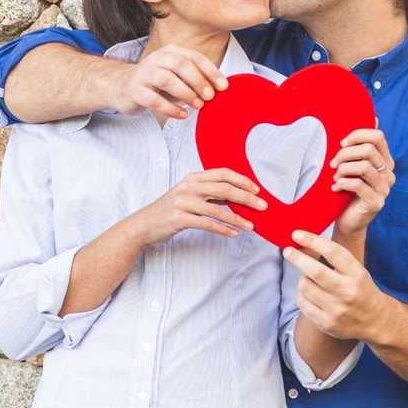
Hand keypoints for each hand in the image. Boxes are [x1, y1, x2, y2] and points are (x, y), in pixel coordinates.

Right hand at [107, 44, 227, 119]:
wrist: (123, 87)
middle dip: (198, 81)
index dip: (211, 71)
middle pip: (180, 65)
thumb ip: (195, 79)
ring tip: (197, 105)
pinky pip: (153, 99)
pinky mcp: (134, 90)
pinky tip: (182, 115)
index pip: (194, 57)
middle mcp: (156, 58)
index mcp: (171, 51)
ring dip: (185, 93)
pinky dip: (171, 108)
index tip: (223, 86)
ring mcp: (143, 73)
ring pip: (166, 79)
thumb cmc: (156, 83)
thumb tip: (220, 88)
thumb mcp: (177, 76)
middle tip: (210, 96)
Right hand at [129, 169, 266, 246]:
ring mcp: (183, 203)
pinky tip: (233, 234)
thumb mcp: (189, 195)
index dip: (242, 180)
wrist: (144, 225)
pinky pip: (206, 224)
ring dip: (237, 218)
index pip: (222, 174)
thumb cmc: (169, 211)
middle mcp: (188, 187)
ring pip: (217, 209)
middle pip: (224, 189)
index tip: (257, 190)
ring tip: (251, 226)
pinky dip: (222, 229)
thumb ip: (209, 193)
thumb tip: (236, 195)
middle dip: (246, 198)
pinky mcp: (179, 219)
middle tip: (262, 206)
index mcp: (193, 178)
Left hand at [283, 230, 387, 340]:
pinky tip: (310, 295)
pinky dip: (302, 295)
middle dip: (297, 258)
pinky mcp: (326, 324)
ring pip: (305, 287)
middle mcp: (348, 292)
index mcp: (357, 274)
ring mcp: (337, 310)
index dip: (312, 241)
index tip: (297, 234)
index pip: (333, 252)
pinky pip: (302, 303)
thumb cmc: (361, 290)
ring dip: (302, 279)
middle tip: (288, 251)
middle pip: (315, 271)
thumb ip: (335, 259)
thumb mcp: (357, 271)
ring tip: (309, 279)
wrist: (376, 321)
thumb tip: (304, 244)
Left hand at [329, 128, 394, 234]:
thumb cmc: (348, 190)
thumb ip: (360, 145)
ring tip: (334, 176)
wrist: (348, 221)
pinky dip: (342, 183)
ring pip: (363, 167)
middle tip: (332, 164)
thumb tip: (374, 116)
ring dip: (343, 169)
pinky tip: (335, 188)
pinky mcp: (376, 202)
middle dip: (344, 154)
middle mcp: (389, 173)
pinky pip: (358, 185)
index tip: (341, 143)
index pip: (378, 136)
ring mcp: (385, 189)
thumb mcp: (353, 165)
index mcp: (385, 160)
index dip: (357, 135)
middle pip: (368, 150)